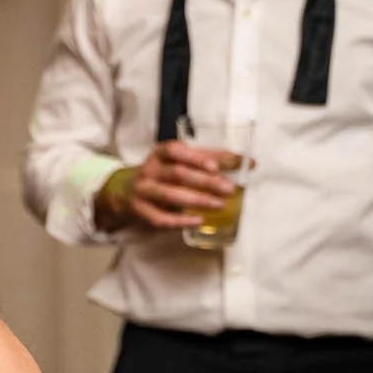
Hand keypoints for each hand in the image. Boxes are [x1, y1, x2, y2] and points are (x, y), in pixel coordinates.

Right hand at [95, 140, 238, 232]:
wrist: (123, 191)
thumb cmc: (162, 173)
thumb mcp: (180, 161)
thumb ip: (211, 159)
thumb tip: (248, 162)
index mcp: (159, 154)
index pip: (175, 151)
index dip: (195, 158)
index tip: (215, 166)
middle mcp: (148, 170)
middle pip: (176, 174)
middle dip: (204, 182)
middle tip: (228, 189)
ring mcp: (142, 191)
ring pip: (169, 195)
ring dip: (197, 200)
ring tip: (219, 205)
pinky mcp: (140, 211)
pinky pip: (160, 218)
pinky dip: (180, 221)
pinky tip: (198, 221)